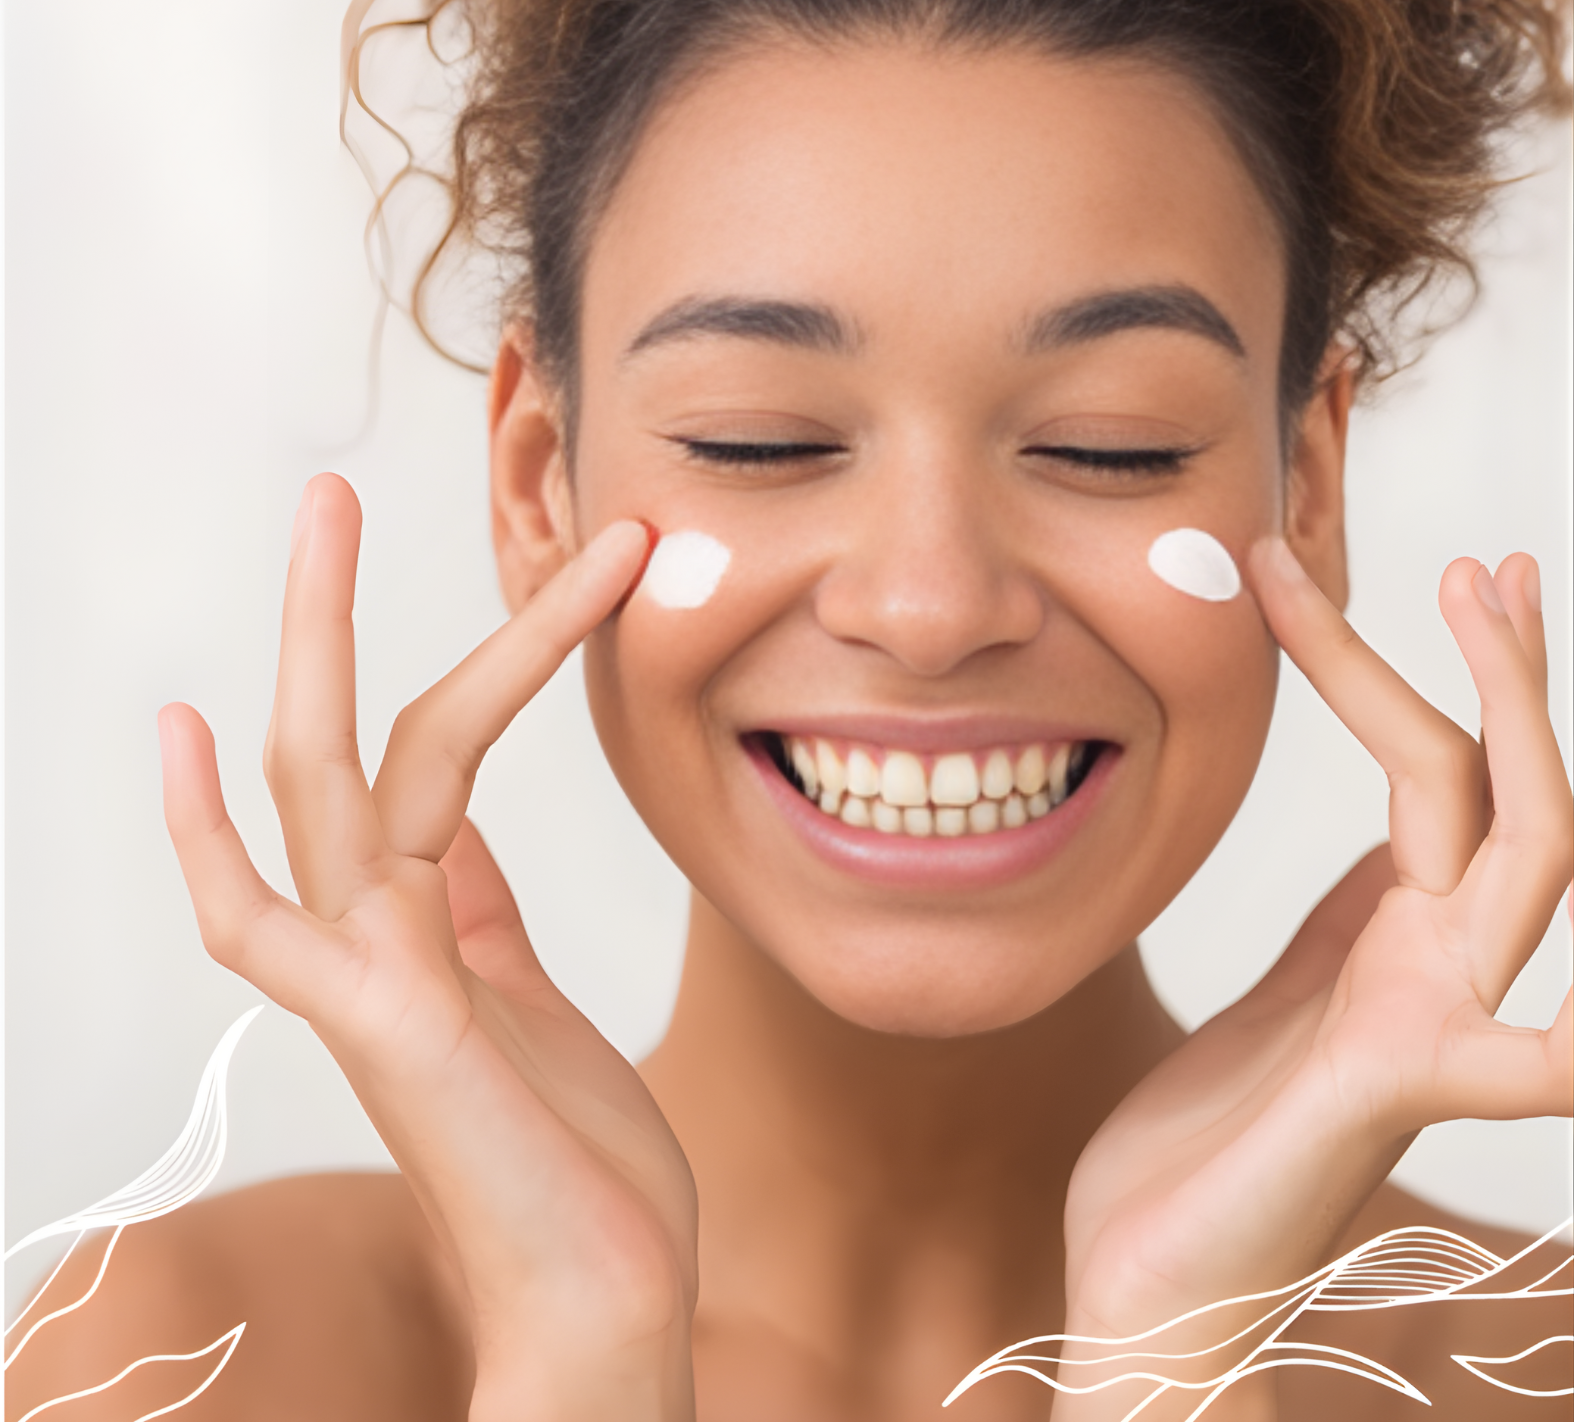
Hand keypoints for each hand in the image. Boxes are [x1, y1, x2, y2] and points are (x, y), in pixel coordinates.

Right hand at [160, 474, 695, 1421]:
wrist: (602, 1302)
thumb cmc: (576, 1162)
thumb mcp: (528, 1000)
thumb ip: (482, 919)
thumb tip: (465, 845)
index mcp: (428, 929)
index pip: (423, 764)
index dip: (438, 670)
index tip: (473, 596)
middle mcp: (378, 941)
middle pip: (339, 745)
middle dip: (330, 615)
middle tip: (328, 487)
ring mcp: (367, 981)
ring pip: (325, 782)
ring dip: (321, 643)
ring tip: (323, 515)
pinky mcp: (384, 1027)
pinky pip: (269, 917)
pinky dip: (209, 831)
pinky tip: (188, 732)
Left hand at [1056, 542, 1571, 1416]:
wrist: (1162, 1274)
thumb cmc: (1212, 1139)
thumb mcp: (1284, 995)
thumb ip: (1347, 925)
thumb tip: (1391, 845)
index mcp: (1393, 939)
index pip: (1437, 773)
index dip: (1422, 672)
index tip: (1398, 573)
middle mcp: (1429, 971)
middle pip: (1496, 789)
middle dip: (1498, 669)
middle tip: (1486, 558)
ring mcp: (1423, 1029)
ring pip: (1515, 860)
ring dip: (1523, 732)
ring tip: (1498, 606)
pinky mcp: (1381, 1093)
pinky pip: (1507, 1058)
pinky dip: (1562, 1041)